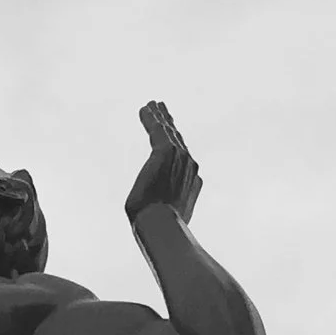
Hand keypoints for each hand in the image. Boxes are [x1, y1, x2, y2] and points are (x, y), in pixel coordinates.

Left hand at [125, 99, 200, 226]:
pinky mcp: (164, 151)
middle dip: (169, 122)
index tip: (169, 132)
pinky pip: (156, 129)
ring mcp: (179, 157)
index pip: (182, 156)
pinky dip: (150, 118)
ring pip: (167, 131)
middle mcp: (189, 166)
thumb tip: (158, 215)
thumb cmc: (159, 229)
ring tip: (151, 105)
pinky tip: (144, 109)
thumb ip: (166, 208)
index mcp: (191, 182)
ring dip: (159, 116)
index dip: (174, 142)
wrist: (161, 226)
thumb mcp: (165, 217)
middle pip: (177, 138)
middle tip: (161, 109)